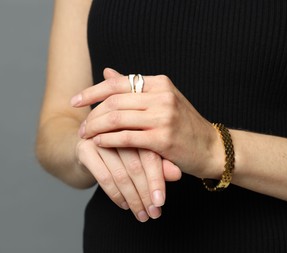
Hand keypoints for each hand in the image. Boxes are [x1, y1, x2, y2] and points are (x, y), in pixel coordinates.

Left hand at [72, 68, 222, 178]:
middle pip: (113, 101)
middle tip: (81, 126)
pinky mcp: (163, 138)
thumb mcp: (161, 99)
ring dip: (96, 128)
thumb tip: (107, 71)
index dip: (92, 91)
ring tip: (86, 135)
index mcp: (160, 83)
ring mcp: (163, 117)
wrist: (211, 147)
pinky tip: (99, 143)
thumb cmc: (184, 124)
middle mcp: (161, 96)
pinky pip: (125, 137)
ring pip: (116, 118)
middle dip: (92, 114)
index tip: (76, 100)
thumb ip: (134, 88)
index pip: (117, 83)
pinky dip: (108, 140)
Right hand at [76, 139, 180, 221]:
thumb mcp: (143, 158)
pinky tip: (124, 205)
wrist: (87, 150)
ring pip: (120, 174)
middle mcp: (118, 130)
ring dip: (133, 199)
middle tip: (154, 213)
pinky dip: (116, 195)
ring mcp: (99, 139)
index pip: (150, 156)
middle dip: (146, 194)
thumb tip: (177, 174)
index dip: (157, 180)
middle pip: (135, 166)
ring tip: (142, 214)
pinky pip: (103, 177)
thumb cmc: (121, 154)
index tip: (161, 202)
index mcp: (136, 127)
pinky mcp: (84, 149)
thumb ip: (160, 164)